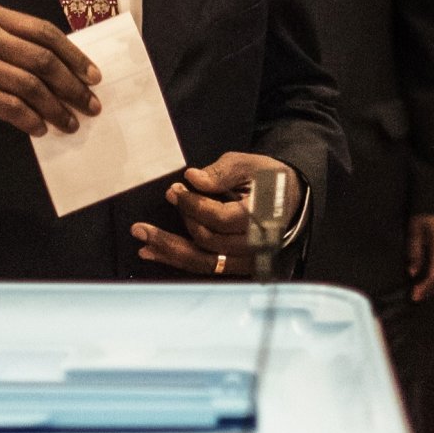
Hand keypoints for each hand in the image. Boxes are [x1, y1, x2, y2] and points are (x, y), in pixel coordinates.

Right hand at [0, 1, 99, 142]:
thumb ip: (11, 47)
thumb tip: (63, 70)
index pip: (42, 31)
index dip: (73, 55)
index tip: (92, 75)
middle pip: (41, 59)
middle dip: (72, 85)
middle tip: (89, 104)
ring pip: (30, 85)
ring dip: (56, 108)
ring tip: (70, 122)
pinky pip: (10, 107)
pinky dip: (31, 120)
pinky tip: (41, 128)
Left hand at [131, 152, 299, 274]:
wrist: (292, 200)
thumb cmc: (269, 179)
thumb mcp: (250, 164)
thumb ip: (222, 172)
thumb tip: (193, 179)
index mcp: (262, 217)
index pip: (220, 219)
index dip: (193, 205)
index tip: (174, 189)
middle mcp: (256, 245)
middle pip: (209, 243)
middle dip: (179, 224)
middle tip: (156, 208)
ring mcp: (248, 261)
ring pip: (204, 262)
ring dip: (169, 251)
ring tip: (141, 238)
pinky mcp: (238, 267)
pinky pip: (205, 267)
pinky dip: (178, 260)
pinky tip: (153, 252)